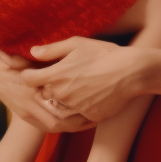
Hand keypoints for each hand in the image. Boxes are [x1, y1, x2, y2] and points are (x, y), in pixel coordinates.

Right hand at [0, 47, 95, 132]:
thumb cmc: (7, 56)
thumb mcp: (20, 54)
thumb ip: (34, 56)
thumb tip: (41, 53)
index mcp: (31, 92)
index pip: (57, 110)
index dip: (76, 111)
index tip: (93, 104)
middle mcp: (28, 106)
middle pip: (58, 124)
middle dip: (78, 124)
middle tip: (96, 118)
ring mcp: (25, 112)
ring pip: (52, 127)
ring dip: (70, 127)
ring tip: (89, 121)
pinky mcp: (23, 114)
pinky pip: (44, 126)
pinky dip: (59, 125)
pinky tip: (73, 121)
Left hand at [24, 36, 146, 122]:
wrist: (132, 72)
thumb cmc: (105, 54)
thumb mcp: (78, 44)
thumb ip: (52, 49)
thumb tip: (32, 52)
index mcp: (56, 75)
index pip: (28, 80)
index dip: (30, 75)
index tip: (37, 71)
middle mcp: (62, 94)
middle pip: (43, 94)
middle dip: (48, 87)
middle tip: (61, 78)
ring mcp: (75, 108)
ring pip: (59, 106)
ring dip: (62, 100)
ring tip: (77, 87)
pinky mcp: (88, 117)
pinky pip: (77, 115)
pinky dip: (80, 108)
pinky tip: (90, 96)